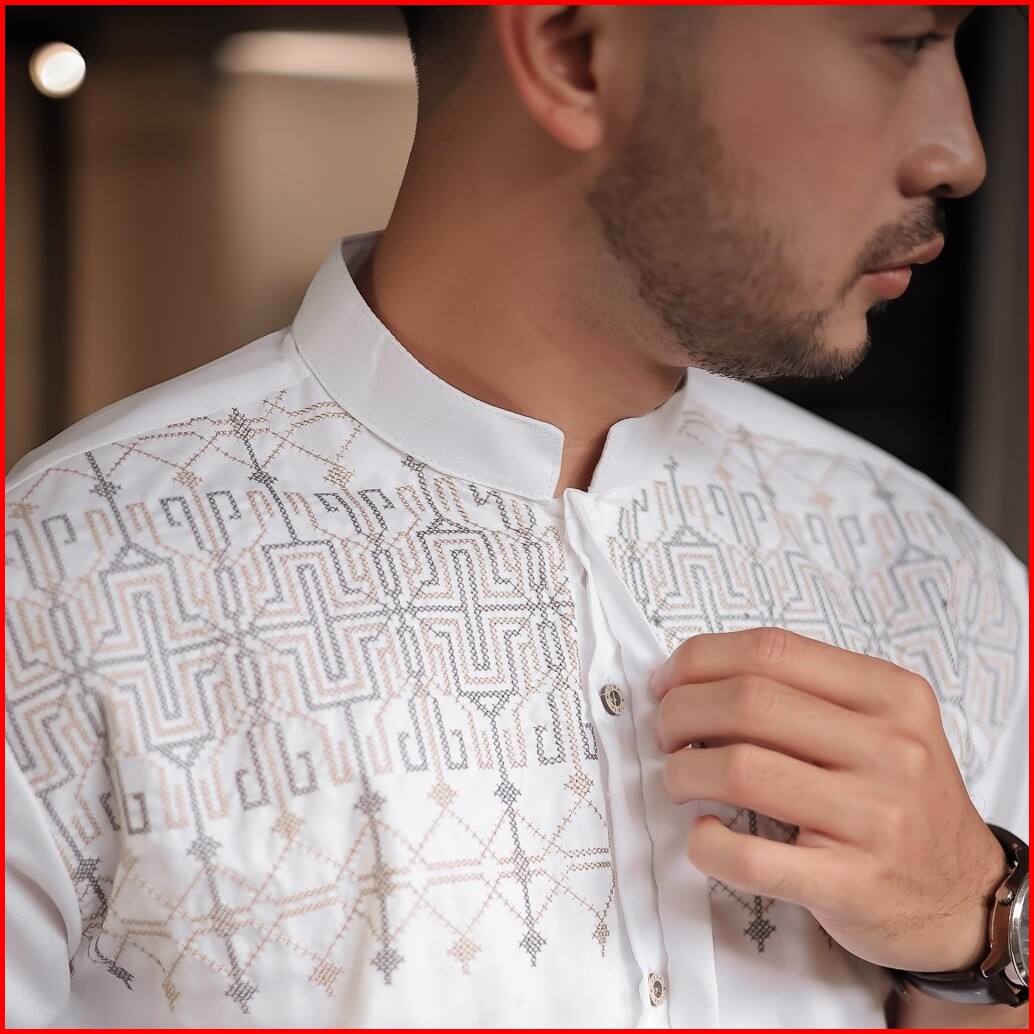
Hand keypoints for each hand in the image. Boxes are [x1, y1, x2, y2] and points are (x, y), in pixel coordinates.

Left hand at [651, 627, 1006, 972]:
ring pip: (741, 769)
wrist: (965, 897)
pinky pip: (753, 857)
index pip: (772, 650)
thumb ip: (804, 692)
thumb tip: (694, 676)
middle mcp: (890, 749)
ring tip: (679, 778)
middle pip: (748, 702)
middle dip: (680, 711)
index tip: (668, 680)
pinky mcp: (853, 884)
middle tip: (666, 731)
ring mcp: (875, 818)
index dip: (699, 659)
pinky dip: (708, 844)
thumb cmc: (904, 802)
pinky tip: (703, 836)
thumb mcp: (882, 726)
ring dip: (683, 771)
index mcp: (890, 695)